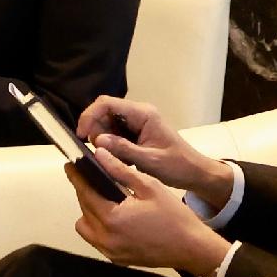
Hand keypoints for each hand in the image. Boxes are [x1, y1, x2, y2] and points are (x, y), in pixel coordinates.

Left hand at [70, 154, 234, 276]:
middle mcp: (105, 238)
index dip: (76, 177)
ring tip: (104, 199)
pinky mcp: (117, 259)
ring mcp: (110, 251)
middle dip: (85, 193)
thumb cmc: (174, 216)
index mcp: (111, 218)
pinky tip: (113, 217)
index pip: (85, 193)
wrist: (194, 249)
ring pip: (86, 227)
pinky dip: (99, 228)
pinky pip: (98, 240)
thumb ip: (120, 171)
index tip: (70, 165)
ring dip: (90, 212)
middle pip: (84, 209)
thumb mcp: (150, 187)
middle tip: (91, 180)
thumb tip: (99, 154)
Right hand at [72, 95, 233, 207]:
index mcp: (143, 114)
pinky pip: (113, 132)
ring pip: (106, 123)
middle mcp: (138, 113)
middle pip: (103, 112)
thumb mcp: (149, 161)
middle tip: (99, 152)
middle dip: (95, 130)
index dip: (89, 116)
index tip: (82, 136)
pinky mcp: (135, 132)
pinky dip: (110, 144)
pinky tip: (118, 157)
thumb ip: (123, 149)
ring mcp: (136, 122)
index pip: (107, 104)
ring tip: (112, 157)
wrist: (195, 173)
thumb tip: (96, 140)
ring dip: (102, 139)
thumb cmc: (176, 166)